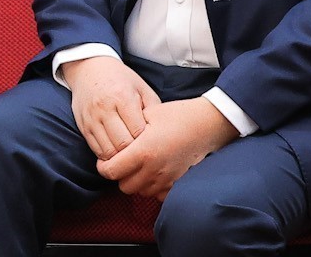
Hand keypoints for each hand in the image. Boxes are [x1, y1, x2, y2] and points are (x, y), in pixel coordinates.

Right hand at [66, 56, 159, 159]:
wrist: (88, 68)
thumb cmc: (120, 79)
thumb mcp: (141, 88)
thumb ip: (153, 109)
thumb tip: (162, 133)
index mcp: (122, 96)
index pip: (137, 131)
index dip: (147, 142)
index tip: (153, 143)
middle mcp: (104, 108)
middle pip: (122, 144)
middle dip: (135, 153)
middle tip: (143, 154)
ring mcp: (91, 118)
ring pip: (108, 150)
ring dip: (121, 158)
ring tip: (131, 156)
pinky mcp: (83, 125)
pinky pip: (95, 149)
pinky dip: (108, 155)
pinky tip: (117, 151)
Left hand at [96, 97, 239, 198]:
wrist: (206, 125)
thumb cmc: (176, 116)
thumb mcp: (147, 114)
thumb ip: (127, 128)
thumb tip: (111, 138)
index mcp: (143, 152)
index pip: (111, 171)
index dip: (103, 166)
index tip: (105, 160)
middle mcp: (154, 170)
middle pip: (124, 186)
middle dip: (119, 175)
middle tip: (122, 162)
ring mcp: (168, 180)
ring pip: (140, 192)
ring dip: (135, 182)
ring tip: (138, 166)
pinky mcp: (178, 184)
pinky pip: (157, 196)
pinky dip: (152, 188)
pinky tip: (153, 173)